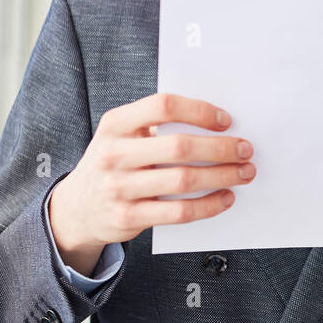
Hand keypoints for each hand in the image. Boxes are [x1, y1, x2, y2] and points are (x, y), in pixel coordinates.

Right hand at [49, 93, 255, 274]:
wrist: (76, 208)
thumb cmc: (114, 163)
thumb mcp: (122, 135)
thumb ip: (157, 125)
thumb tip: (218, 124)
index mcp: (115, 124)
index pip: (163, 106)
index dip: (199, 111)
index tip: (226, 120)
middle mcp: (114, 153)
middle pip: (179, 146)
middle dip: (221, 148)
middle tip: (245, 149)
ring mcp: (119, 187)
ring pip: (183, 180)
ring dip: (222, 176)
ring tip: (244, 172)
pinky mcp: (128, 217)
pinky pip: (179, 212)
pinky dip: (209, 205)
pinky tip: (226, 197)